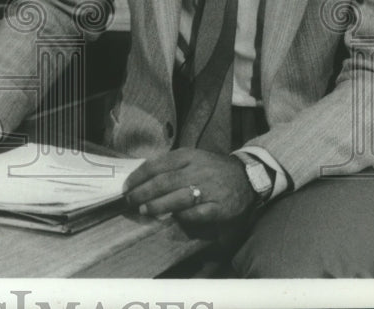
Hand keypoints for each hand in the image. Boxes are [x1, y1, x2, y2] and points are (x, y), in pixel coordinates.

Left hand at [122, 148, 254, 223]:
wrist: (246, 176)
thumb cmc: (211, 168)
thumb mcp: (192, 158)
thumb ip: (170, 166)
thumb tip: (142, 178)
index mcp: (188, 156)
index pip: (157, 165)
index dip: (139, 177)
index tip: (127, 186)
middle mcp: (197, 170)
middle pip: (164, 182)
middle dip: (143, 193)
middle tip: (130, 201)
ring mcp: (209, 189)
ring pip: (178, 198)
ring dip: (158, 205)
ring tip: (144, 210)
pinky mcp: (219, 207)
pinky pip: (197, 213)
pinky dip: (183, 216)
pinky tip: (174, 217)